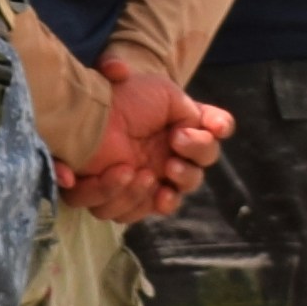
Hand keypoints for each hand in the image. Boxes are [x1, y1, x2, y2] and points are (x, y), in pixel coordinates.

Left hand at [69, 69, 232, 221]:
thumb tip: (222, 127)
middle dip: (188, 170)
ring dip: (159, 191)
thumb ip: (189, 107)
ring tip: (143, 172)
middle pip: (192, 178)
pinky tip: (125, 176)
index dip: (212, 137)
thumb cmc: (123, 95)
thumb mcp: (162, 92)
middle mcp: (164, 162)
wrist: (84, 106)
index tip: (216, 126)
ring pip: (164, 201)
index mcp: (179, 137)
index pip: (207, 144)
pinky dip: (127, 199)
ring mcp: (140, 182)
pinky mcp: (112, 195)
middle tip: (174, 149)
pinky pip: (126, 212)